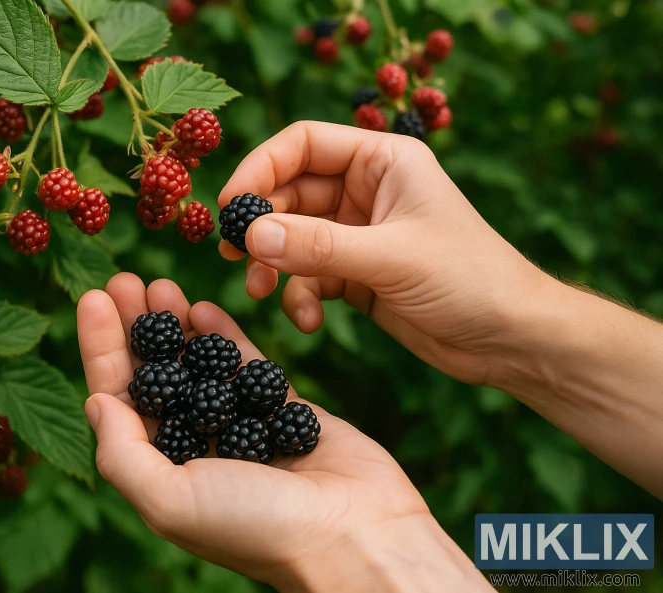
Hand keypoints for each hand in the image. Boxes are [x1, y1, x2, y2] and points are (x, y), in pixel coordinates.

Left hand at [77, 273, 490, 591]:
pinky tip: (202, 307)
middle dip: (135, 328)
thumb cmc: (258, 527)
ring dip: (174, 325)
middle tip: (123, 277)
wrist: (356, 534)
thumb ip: (124, 452)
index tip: (92, 298)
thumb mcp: (170, 500)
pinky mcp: (281, 409)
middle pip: (154, 376)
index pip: (120, 401)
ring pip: (196, 365)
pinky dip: (222, 336)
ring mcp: (239, 426)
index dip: (102, 349)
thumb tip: (96, 402)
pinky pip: (243, 365)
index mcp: (162, 473)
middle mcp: (195, 448)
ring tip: (157, 282)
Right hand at [218, 121, 550, 385]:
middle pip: (289, 193)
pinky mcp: (356, 275)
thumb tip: (249, 236)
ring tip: (261, 291)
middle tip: (232, 255)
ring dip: (274, 265)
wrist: (511, 339)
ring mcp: (359, 234)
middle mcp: (367, 191)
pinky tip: (308, 320)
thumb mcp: (391, 258)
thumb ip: (318, 246)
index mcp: (383, 161)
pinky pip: (309, 276)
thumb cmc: (471, 279)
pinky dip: (300, 296)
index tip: (229, 206)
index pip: (303, 144)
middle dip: (262, 226)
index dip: (260, 168)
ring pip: (293, 238)